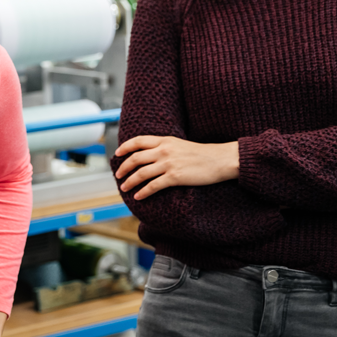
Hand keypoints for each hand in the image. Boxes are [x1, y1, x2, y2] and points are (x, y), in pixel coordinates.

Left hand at [112, 136, 239, 198]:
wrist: (219, 160)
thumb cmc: (202, 154)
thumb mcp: (179, 145)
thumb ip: (164, 147)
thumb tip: (150, 155)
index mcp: (164, 140)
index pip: (138, 141)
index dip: (125, 147)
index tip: (117, 154)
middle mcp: (164, 150)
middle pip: (136, 158)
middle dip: (124, 168)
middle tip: (118, 175)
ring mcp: (169, 164)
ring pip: (141, 173)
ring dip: (130, 181)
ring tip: (124, 188)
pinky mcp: (175, 177)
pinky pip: (154, 186)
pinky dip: (143, 192)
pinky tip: (139, 196)